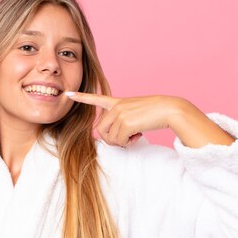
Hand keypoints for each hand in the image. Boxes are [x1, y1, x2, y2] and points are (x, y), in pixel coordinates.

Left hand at [64, 92, 183, 146]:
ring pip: (110, 138)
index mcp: (117, 102)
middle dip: (112, 139)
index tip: (68, 94)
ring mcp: (120, 114)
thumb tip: (112, 137)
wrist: (168, 109)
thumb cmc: (154, 113)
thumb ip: (120, 120)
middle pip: (101, 131)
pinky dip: (128, 143)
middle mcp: (115, 107)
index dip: (82, 98)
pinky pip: (119, 141)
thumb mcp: (134, 112)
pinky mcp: (125, 123)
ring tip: (134, 135)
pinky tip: (138, 135)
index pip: (96, 99)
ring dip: (122, 142)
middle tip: (126, 138)